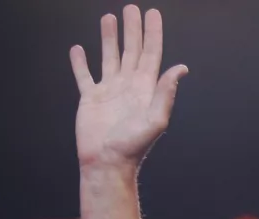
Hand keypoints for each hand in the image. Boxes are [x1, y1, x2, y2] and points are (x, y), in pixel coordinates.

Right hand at [69, 5, 187, 172]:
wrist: (106, 163)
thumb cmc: (132, 147)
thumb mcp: (155, 120)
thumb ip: (166, 92)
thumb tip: (180, 68)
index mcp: (144, 89)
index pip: (151, 54)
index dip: (152, 33)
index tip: (152, 14)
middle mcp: (127, 87)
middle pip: (131, 51)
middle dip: (132, 30)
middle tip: (131, 9)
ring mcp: (109, 92)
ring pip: (109, 57)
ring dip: (109, 38)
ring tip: (108, 18)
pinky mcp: (90, 99)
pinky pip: (84, 76)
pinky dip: (80, 63)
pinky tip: (78, 50)